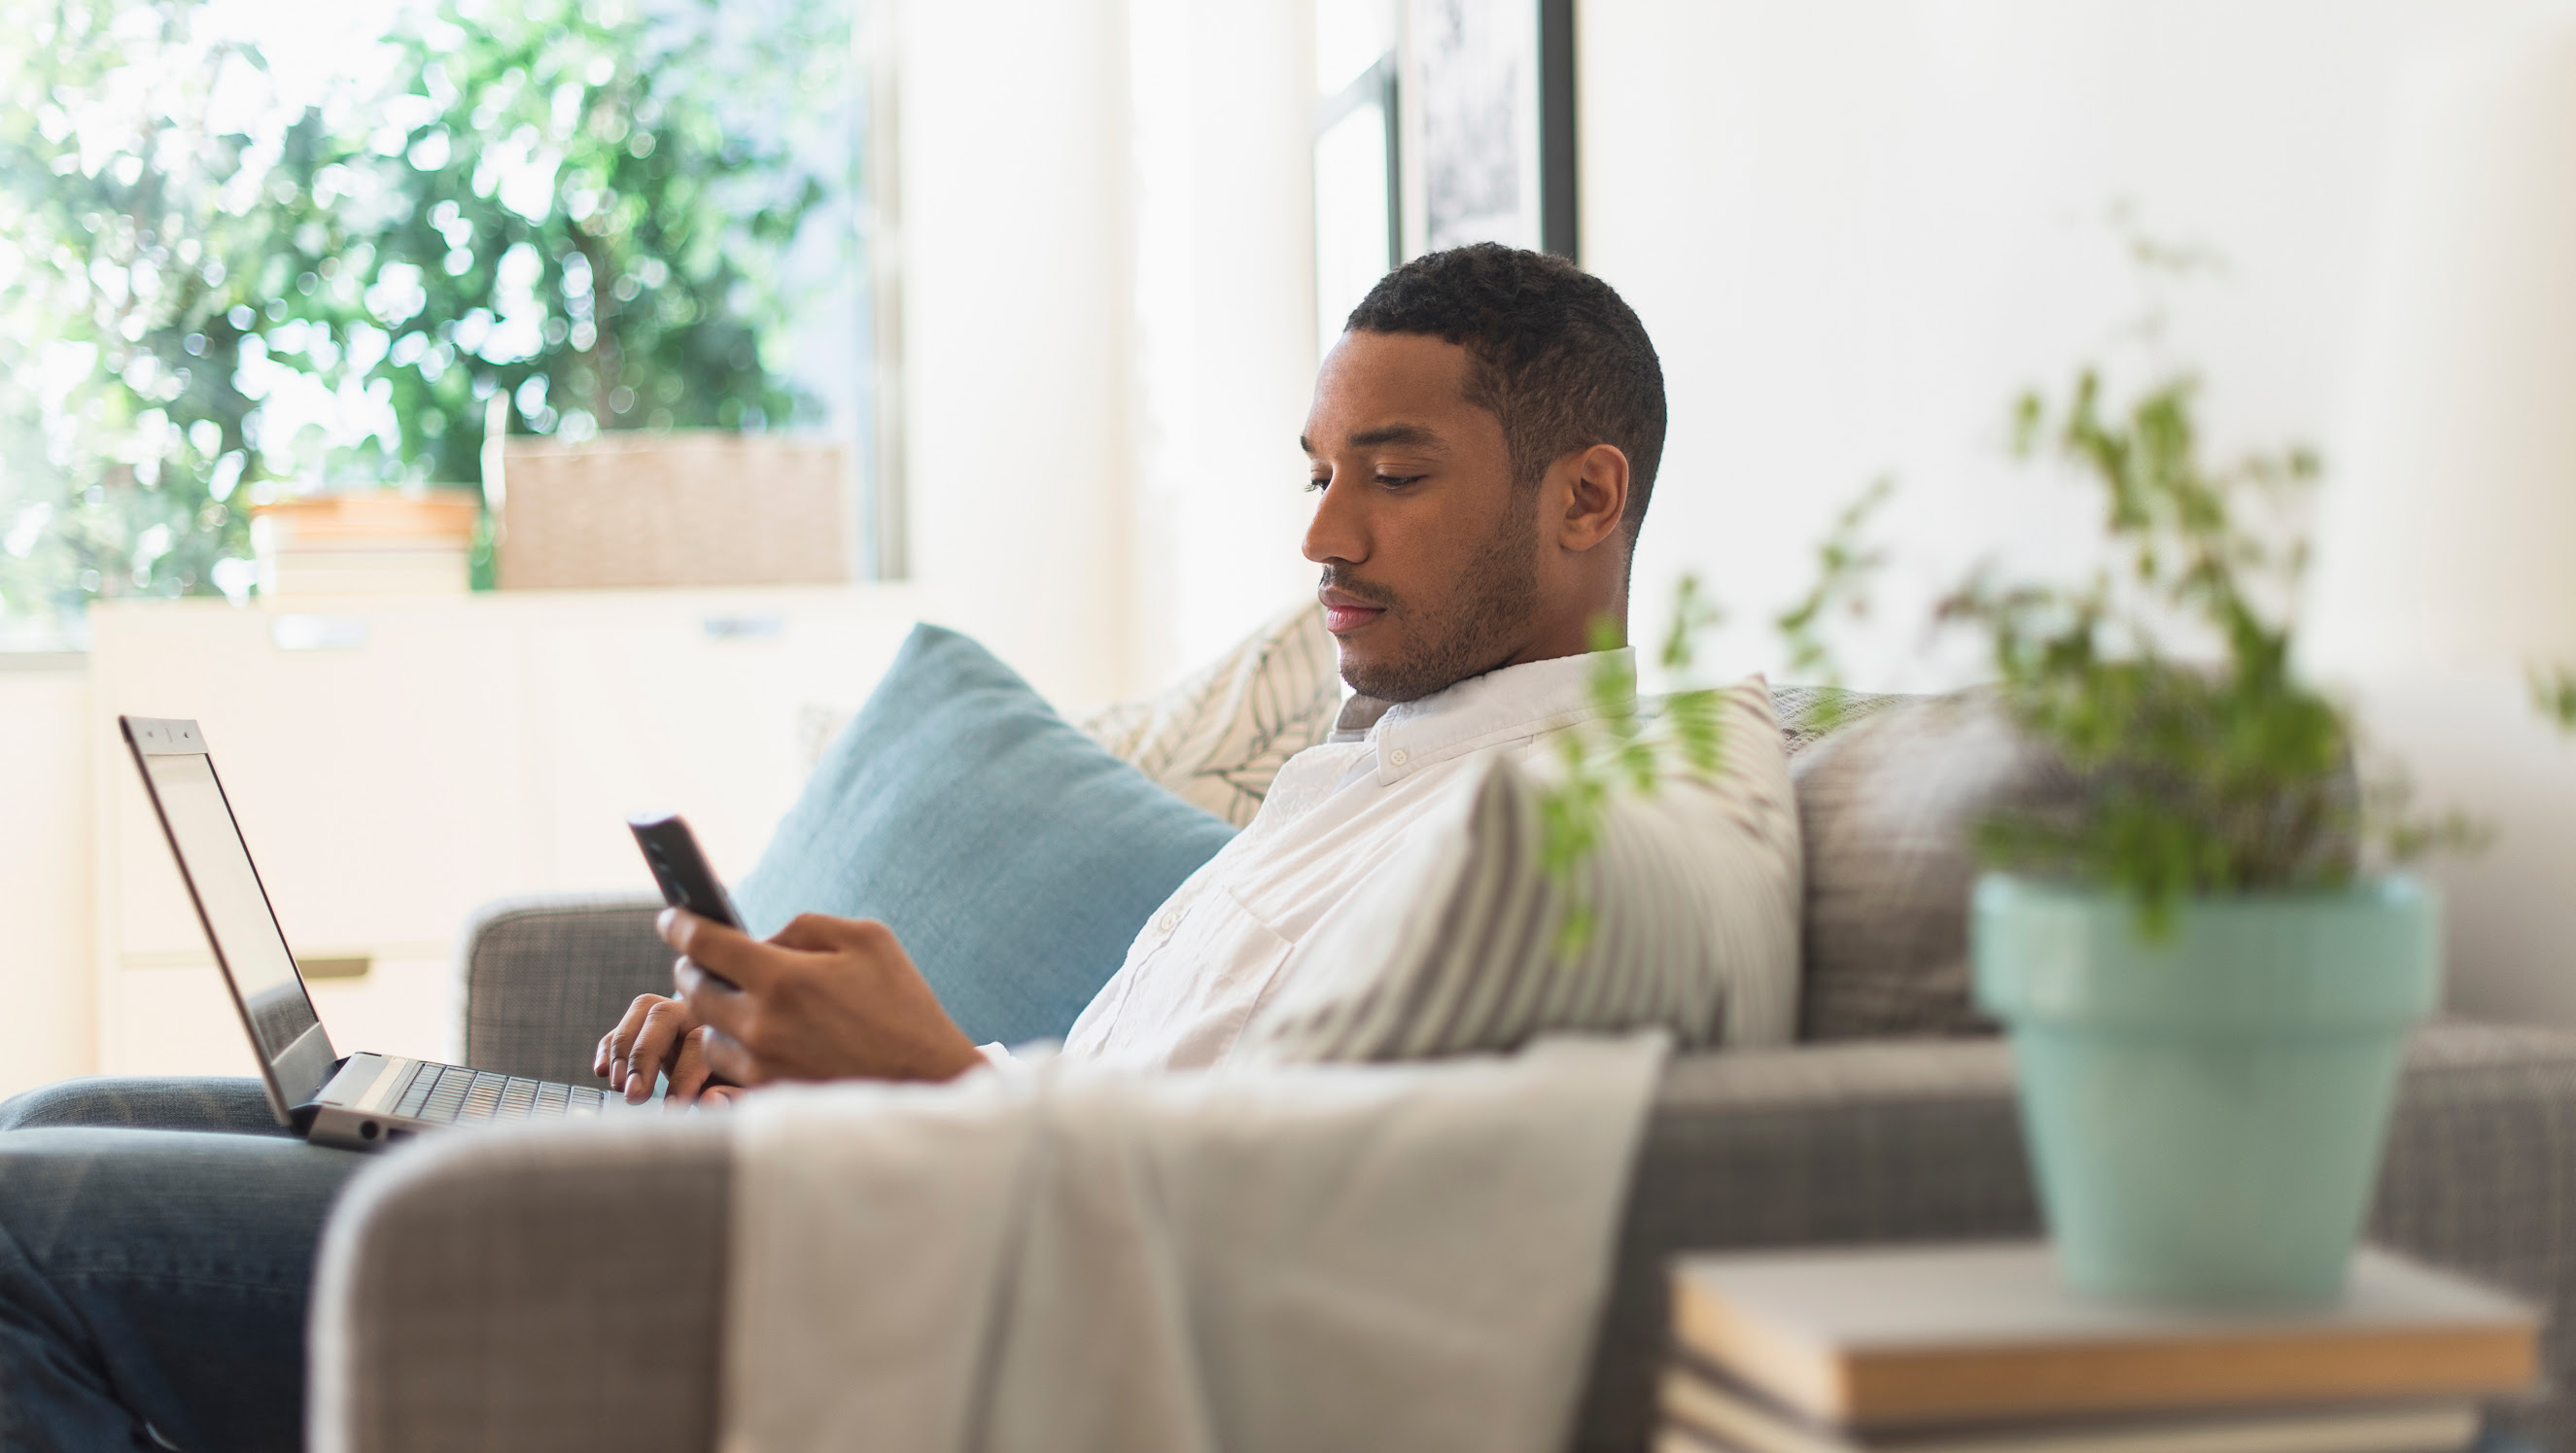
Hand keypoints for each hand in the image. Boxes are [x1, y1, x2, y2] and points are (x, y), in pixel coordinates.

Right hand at [593, 994, 732, 1105]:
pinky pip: (626, 1022)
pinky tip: (601, 1070)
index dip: (683, 1078)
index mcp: (727, 1028)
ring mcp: (674, 1011)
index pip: (699, 1044)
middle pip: (664, 1016)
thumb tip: (711, 1100)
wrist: (740, 1062)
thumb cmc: (744, 1079)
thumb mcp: (748, 1092)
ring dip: (622, 1048)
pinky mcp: (652, 1022)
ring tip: (617, 1085)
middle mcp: (700, 1012)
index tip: (671, 1110)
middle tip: (633, 1095)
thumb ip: (735, 1098)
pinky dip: (609, 1044)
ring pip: (643, 1009)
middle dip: (643, 1056)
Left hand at [659, 908, 984, 1085]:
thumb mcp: (869, 940)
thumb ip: (806, 927)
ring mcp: (761, 1064)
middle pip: (694, 988)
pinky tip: (759, 1035)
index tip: (671, 917)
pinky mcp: (768, 1093)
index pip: (706, 944)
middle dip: (694, 967)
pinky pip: (727, 1065)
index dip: (681, 925)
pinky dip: (734, 1045)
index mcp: (784, 977)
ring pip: (707, 1030)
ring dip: (716, 1011)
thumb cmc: (902, 1005)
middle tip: (707, 959)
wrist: (928, 1079)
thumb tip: (760, 939)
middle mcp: (762, 1023)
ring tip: (743, 1001)